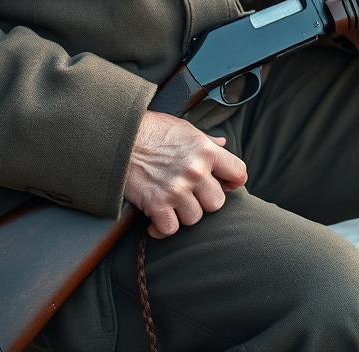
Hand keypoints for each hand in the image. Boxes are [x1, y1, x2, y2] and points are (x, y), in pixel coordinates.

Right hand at [125, 111, 247, 238]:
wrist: (119, 136)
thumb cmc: (152, 129)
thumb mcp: (184, 128)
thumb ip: (206, 141)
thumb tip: (223, 144)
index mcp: (205, 150)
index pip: (239, 173)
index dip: (232, 181)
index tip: (224, 184)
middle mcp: (195, 171)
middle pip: (217, 203)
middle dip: (204, 200)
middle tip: (190, 194)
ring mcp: (176, 189)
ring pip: (194, 218)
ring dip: (182, 214)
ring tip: (172, 203)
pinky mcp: (156, 204)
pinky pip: (170, 229)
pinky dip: (162, 227)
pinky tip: (157, 219)